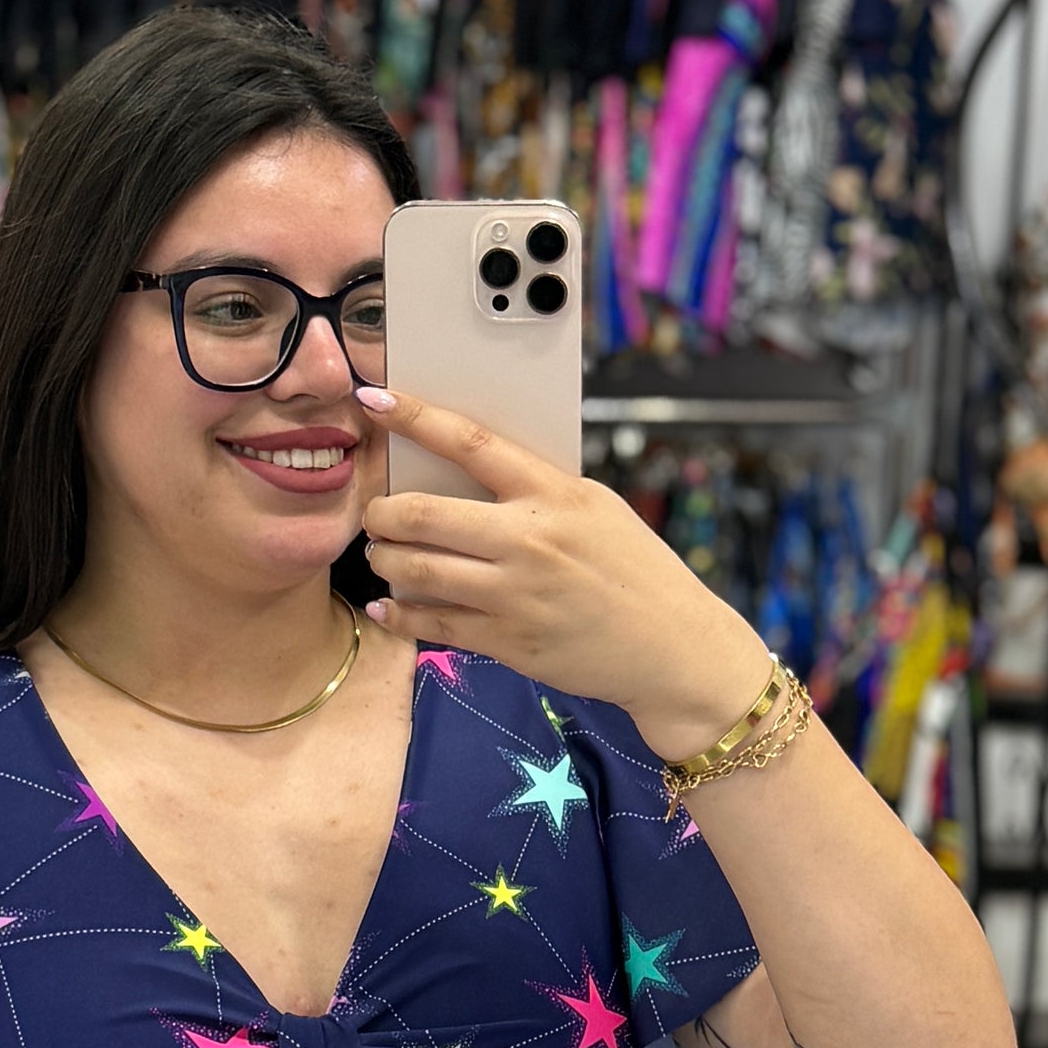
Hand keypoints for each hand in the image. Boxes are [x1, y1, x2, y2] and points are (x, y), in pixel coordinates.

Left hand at [355, 385, 774, 755]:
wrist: (672, 646)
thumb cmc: (635, 569)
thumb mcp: (596, 507)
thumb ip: (537, 489)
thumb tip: (464, 475)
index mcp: (553, 494)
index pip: (471, 443)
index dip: (417, 417)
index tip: (377, 401)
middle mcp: (529, 541)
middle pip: (423, 514)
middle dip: (381, 513)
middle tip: (375, 514)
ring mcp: (515, 595)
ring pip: (416, 571)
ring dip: (385, 561)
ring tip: (383, 556)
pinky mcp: (508, 641)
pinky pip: (433, 624)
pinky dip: (399, 615)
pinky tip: (387, 607)